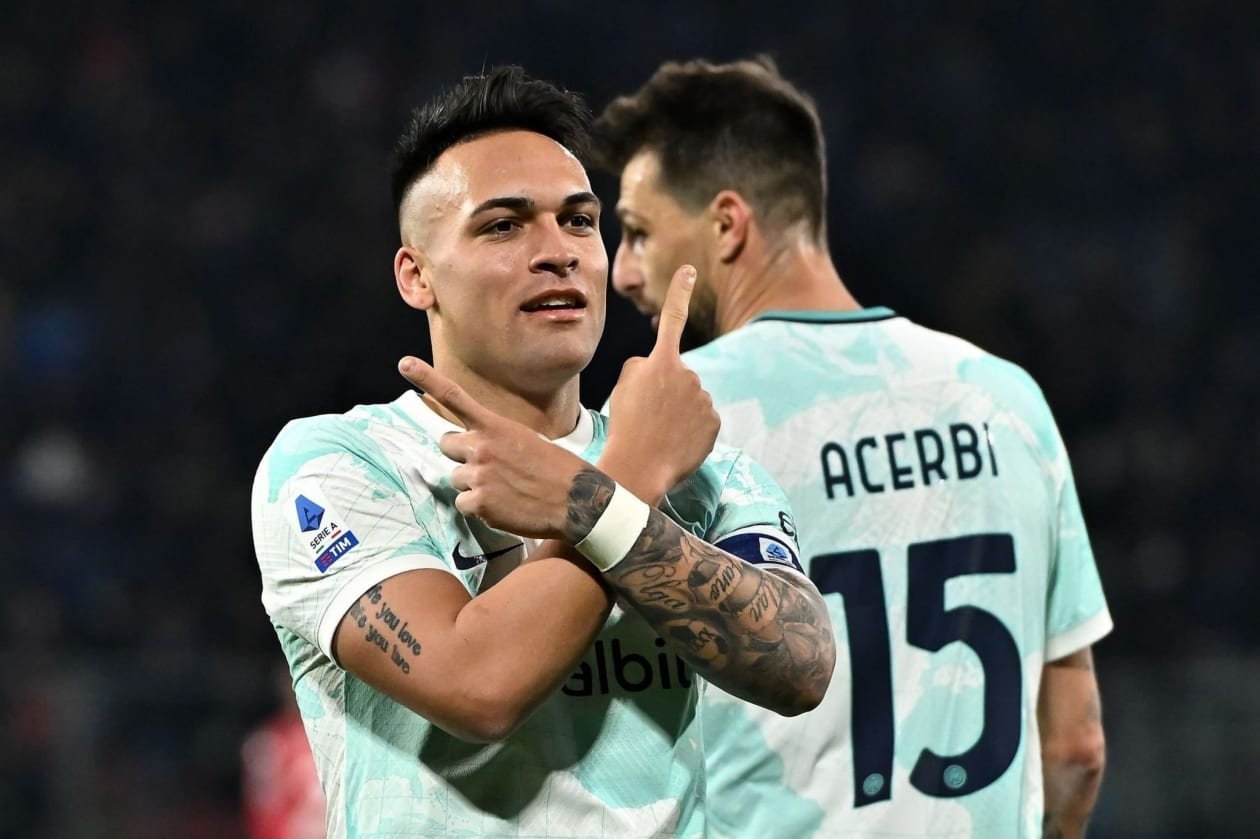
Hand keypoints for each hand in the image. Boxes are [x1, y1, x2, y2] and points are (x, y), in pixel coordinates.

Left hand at [396, 358, 587, 539]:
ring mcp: (478, 476)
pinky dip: (480, 509)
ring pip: (457, 479)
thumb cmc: (556, 469)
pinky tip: (505, 507)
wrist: (577, 500)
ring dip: (474, 485)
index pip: (454, 397)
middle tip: (488, 466)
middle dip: (462, 455)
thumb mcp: (527, 439)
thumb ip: (495, 439)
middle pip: (447, 445)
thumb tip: (476, 450)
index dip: (426, 378)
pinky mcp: (479, 504)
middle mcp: (481, 447)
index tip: (404, 363)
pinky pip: (464, 506)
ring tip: (506, 490)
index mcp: (495, 426)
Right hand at [603, 265, 719, 501]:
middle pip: (678, 377)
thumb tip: (661, 368)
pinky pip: (701, 422)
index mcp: (662, 362)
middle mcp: (689, 375)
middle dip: (667, 392)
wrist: (640, 467)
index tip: (689, 270)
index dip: (679, 292)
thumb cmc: (625, 425)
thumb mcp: (623, 386)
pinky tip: (675, 444)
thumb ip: (643, 367)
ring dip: (678, 413)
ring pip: (691, 400)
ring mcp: (704, 399)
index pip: (672, 318)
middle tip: (647, 417)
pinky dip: (690, 432)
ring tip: (659, 433)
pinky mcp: (714, 424)